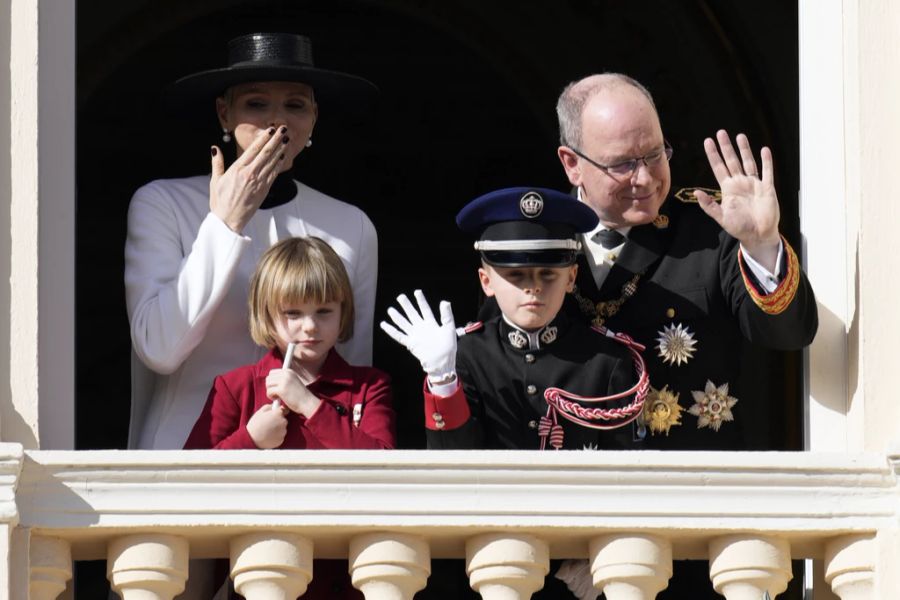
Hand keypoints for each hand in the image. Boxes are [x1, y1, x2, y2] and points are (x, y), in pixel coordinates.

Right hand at [209, 126, 287, 232]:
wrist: (228, 220)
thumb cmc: (220, 201)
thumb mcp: (215, 180)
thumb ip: (217, 163)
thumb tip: (215, 148)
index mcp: (237, 169)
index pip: (253, 149)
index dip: (263, 138)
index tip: (271, 129)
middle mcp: (249, 174)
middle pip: (265, 153)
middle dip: (275, 140)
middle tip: (283, 129)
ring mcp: (258, 182)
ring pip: (272, 162)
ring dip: (280, 149)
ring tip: (286, 139)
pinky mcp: (264, 190)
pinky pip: (273, 174)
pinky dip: (279, 163)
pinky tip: (283, 156)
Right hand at [246, 403, 287, 448]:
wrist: (252, 439)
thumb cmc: (255, 425)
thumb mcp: (260, 412)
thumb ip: (269, 407)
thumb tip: (274, 405)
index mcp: (278, 414)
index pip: (284, 410)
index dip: (279, 412)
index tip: (275, 414)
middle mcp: (283, 422)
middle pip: (283, 420)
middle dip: (278, 421)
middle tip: (268, 423)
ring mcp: (283, 432)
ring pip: (282, 429)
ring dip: (277, 429)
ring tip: (267, 431)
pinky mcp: (281, 440)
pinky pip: (280, 436)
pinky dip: (276, 436)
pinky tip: (269, 436)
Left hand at [266, 368, 320, 417]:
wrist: (307, 403)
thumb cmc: (300, 395)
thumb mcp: (293, 382)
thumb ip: (283, 379)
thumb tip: (270, 379)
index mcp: (289, 371)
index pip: (272, 372)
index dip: (272, 381)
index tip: (276, 388)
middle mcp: (286, 374)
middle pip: (268, 378)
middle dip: (270, 387)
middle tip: (276, 393)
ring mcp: (284, 381)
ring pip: (267, 384)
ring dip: (270, 392)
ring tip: (277, 397)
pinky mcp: (281, 389)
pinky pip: (269, 392)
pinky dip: (271, 397)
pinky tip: (278, 400)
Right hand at [380, 290, 456, 380]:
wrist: (442, 362)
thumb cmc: (448, 347)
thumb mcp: (449, 329)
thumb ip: (447, 315)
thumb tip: (444, 301)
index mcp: (431, 324)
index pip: (425, 310)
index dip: (421, 301)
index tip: (417, 292)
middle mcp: (422, 328)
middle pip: (412, 314)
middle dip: (406, 306)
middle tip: (400, 297)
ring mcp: (415, 335)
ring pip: (404, 323)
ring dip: (397, 317)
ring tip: (390, 309)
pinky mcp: (410, 343)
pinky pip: (399, 336)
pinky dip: (391, 331)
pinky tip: (384, 325)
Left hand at [697, 130, 780, 270]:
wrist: (758, 235)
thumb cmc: (739, 227)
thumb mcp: (721, 217)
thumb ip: (709, 205)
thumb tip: (696, 192)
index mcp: (728, 189)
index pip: (718, 168)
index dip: (713, 155)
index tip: (708, 141)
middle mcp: (740, 183)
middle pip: (732, 161)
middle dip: (726, 147)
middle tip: (721, 132)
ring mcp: (754, 184)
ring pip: (748, 162)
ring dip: (745, 149)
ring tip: (740, 136)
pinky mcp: (767, 188)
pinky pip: (767, 172)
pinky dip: (766, 161)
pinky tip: (764, 150)